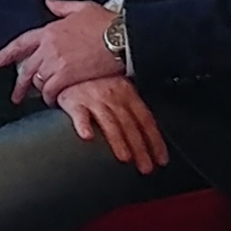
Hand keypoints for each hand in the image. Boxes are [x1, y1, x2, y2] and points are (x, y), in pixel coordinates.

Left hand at [0, 0, 124, 100]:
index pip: (21, 43)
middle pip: (27, 68)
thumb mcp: (83, 8)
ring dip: (39, 92)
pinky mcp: (68, 76)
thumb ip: (62, 7)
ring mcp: (56, 62)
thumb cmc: (107, 22)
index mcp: (49, 30)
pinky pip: (52, 91)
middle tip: (16, 96)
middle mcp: (48, 47)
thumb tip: (49, 2)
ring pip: (39, 81)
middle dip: (20, 83)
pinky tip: (55, 102)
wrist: (123, 37)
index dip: (7, 53)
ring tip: (42, 100)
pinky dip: (52, 98)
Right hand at [40, 72, 168, 171]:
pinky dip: (83, 125)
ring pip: (109, 122)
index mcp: (128, 93)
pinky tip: (87, 137)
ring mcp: (93, 98)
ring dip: (118, 141)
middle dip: (140, 148)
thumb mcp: (119, 88)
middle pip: (130, 125)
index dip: (155, 141)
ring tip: (124, 158)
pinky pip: (79, 114)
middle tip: (146, 167)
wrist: (69, 63)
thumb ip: (130, 107)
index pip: (146, 120)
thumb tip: (147, 134)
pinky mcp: (73, 100)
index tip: (161, 159)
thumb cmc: (95, 80)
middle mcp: (113, 96)